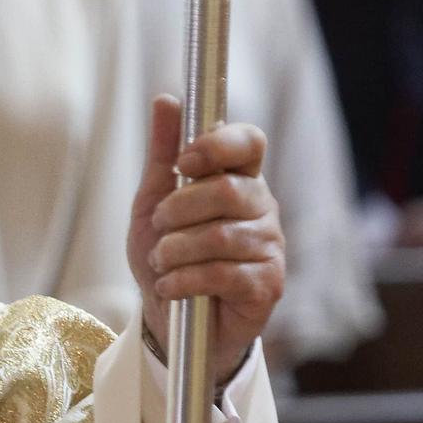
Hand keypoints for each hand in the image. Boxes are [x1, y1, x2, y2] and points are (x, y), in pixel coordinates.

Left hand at [129, 96, 285, 394]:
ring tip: (161, 263)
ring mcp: (271, 246)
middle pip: (226, 189)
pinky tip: (170, 287)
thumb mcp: (152, 203)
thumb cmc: (166, 257)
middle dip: (177, 209)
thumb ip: (161, 154)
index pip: (249, 142)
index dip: (218, 145)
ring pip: (220, 235)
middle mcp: (262, 207)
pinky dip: (184, 280)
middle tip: (158, 228)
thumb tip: (166, 99)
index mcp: (238, 179)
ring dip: (175, 251)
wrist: (170, 322)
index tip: (183, 163)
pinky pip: (224, 273)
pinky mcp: (269, 285)